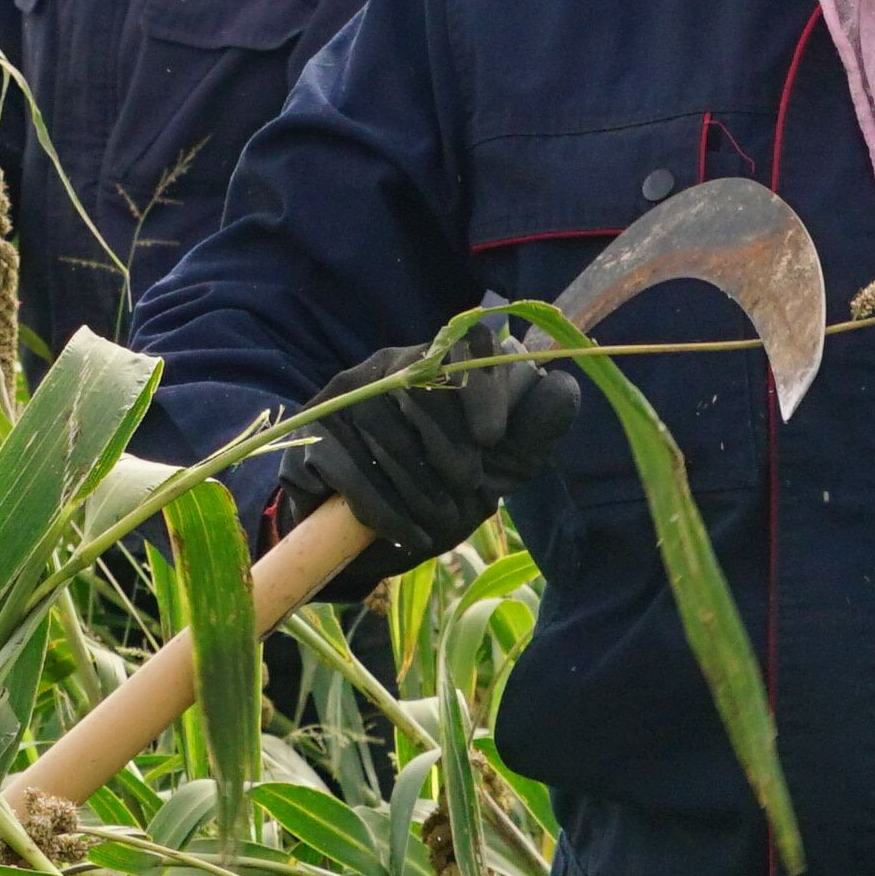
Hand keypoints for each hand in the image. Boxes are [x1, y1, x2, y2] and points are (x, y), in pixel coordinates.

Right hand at [279, 308, 581, 574]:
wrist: (368, 534)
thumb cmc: (446, 487)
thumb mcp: (501, 464)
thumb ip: (534, 428)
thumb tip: (563, 384)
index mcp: (441, 362)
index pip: (465, 342)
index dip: (481, 385)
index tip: (492, 438)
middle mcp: (388, 366)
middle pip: (424, 389)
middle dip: (452, 450)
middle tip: (468, 492)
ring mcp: (343, 396)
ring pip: (388, 434)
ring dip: (420, 489)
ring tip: (438, 523)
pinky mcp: (310, 436)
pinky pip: (352, 468)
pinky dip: (385, 508)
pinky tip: (405, 534)